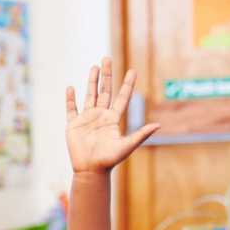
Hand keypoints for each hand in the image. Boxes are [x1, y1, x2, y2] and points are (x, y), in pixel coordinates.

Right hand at [65, 57, 159, 174]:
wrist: (91, 171)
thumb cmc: (109, 161)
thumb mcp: (127, 146)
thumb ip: (141, 134)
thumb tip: (158, 125)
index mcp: (113, 119)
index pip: (122, 97)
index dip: (127, 84)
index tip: (133, 71)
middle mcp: (101, 116)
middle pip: (104, 91)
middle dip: (106, 75)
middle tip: (107, 58)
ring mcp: (87, 119)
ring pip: (89, 95)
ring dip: (91, 81)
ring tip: (94, 66)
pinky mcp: (73, 125)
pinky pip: (71, 109)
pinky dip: (70, 99)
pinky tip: (70, 87)